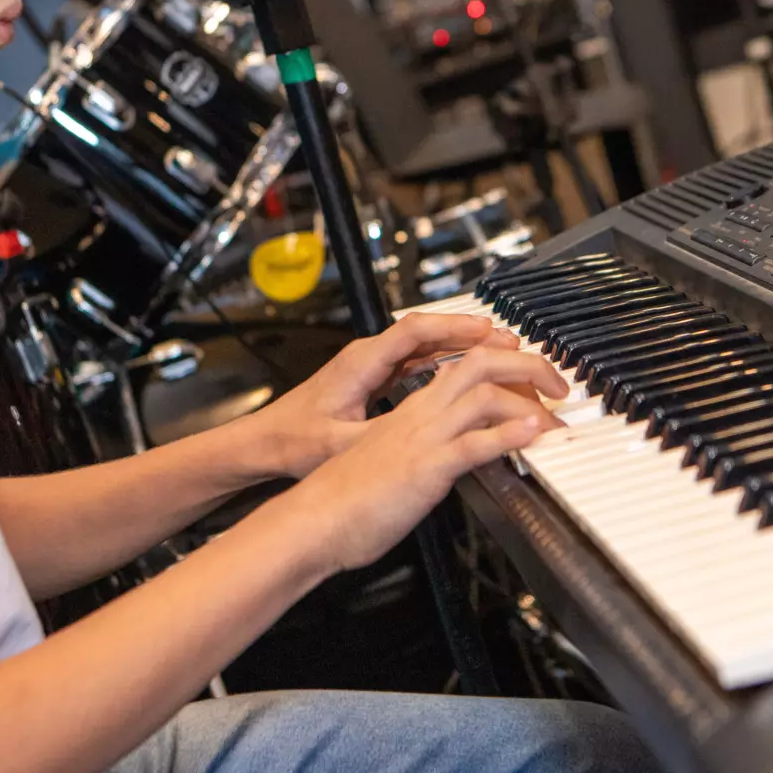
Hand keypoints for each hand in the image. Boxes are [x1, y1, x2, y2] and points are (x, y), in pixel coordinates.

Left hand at [243, 311, 522, 477]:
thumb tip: (417, 434)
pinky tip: (466, 372)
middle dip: (469, 333)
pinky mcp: (372, 379)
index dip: (455, 329)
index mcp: (361, 363)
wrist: (262, 442)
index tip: (489, 332)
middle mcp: (367, 356)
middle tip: (510, 340)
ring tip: (500, 352)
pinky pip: (416, 361)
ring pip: (424, 346)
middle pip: (427, 332)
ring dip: (460, 346)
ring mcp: (370, 366)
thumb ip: (380, 435)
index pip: (415, 332)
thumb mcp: (338, 443)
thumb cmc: (291, 441)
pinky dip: (443, 361)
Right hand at [285, 345, 568, 572]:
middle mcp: (420, 415)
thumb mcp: (392, 463)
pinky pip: (473, 443)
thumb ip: (423, 452)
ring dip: (530, 402)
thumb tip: (449, 459)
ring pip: (483, 394)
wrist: (313, 521)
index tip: (532, 375)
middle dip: (529, 365)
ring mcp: (423, 438)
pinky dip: (508, 435)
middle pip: (481, 363)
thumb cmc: (345, 501)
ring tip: (557, 418)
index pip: (464, 366)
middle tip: (559, 385)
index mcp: (412, 411)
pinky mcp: (426, 469)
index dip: (504, 363)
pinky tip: (533, 434)